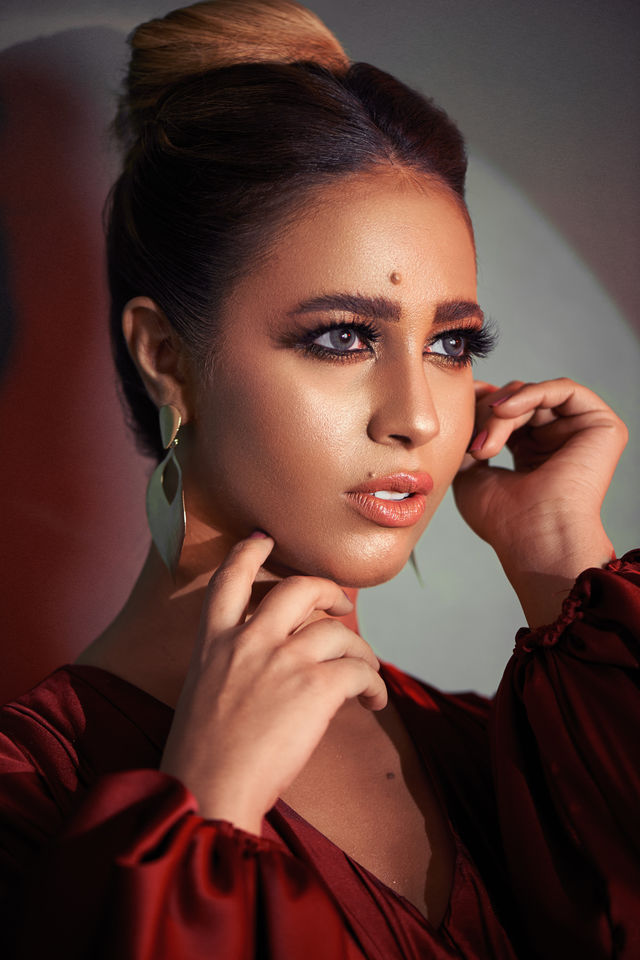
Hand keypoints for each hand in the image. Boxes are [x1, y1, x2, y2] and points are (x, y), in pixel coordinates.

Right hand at [160, 534, 386, 833]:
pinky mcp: (313, 687)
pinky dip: (374, 685)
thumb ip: (235, 665)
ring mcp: (281, 660)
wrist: (207, 792)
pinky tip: (373, 702)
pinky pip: (359, 670)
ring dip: (360, 652)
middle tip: (343, 606)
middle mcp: (247, 641)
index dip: (248, 553)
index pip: (228, 579)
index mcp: (212, 642)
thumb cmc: (202, 759)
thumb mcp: (203, 693)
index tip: (263, 538)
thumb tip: (283, 660)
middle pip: (298, 588)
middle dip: (329, 590)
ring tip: (366, 676)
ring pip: (338, 632)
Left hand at [453, 378, 627, 623]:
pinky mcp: (601, 426)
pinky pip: (564, 389)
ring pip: (534, 397)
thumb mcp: (469, 473)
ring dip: (502, 412)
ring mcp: (579, 433)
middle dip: (486, 413)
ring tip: (486, 444)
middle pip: (517, 401)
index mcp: (530, 453)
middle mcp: (556, 441)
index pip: (505, 413)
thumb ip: (469, 439)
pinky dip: (530, 394)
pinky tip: (504, 410)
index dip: (479, 405)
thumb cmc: (503, 520)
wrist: (533, 538)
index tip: (456, 411)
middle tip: (472, 444)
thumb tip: (465, 408)